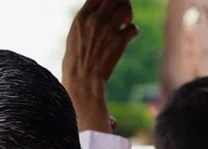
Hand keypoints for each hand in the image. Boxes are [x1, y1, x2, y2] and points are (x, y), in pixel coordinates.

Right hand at [62, 0, 137, 131]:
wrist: (82, 82)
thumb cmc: (75, 63)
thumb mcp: (74, 37)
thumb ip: (86, 22)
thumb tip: (97, 13)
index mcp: (81, 18)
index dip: (107, 0)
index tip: (111, 5)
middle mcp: (95, 20)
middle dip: (121, 3)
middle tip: (122, 13)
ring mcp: (108, 29)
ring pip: (126, 9)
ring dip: (128, 15)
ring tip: (124, 24)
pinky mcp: (120, 40)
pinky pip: (133, 27)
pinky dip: (132, 32)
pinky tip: (128, 38)